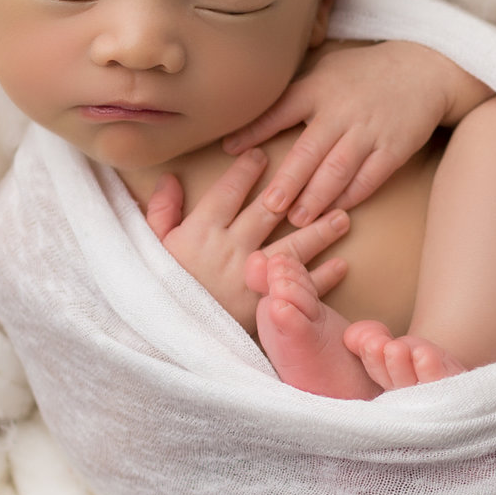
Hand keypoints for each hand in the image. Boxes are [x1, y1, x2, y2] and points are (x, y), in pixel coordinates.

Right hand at [145, 148, 350, 324]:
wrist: (163, 339)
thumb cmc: (155, 291)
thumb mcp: (151, 248)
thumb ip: (161, 212)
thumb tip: (170, 178)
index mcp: (201, 231)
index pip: (230, 191)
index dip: (246, 170)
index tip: (262, 155)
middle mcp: (230, 248)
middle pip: (270, 212)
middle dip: (296, 190)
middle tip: (320, 174)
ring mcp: (251, 277)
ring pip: (292, 246)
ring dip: (320, 231)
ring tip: (343, 217)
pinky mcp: (263, 306)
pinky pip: (298, 289)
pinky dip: (322, 278)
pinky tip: (341, 265)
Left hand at [223, 40, 492, 222]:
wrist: (425, 68)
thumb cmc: (368, 71)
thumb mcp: (328, 68)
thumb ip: (297, 91)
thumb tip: (254, 110)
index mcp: (319, 88)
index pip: (280, 110)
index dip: (254, 131)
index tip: (230, 151)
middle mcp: (342, 110)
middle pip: (309, 151)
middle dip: (287, 181)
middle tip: (268, 207)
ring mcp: (369, 130)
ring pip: (338, 170)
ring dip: (316, 197)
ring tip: (298, 218)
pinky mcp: (394, 148)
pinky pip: (370, 177)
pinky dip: (352, 195)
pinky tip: (337, 209)